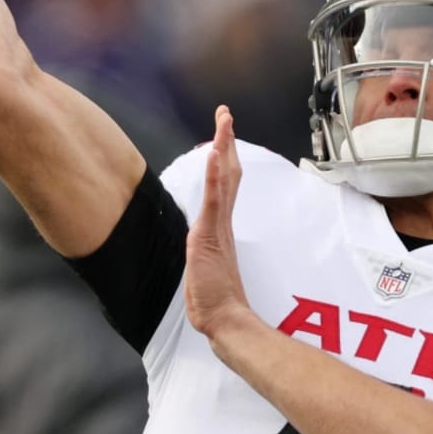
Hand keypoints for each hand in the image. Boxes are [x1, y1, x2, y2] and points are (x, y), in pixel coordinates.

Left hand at [185, 106, 250, 338]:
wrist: (225, 319)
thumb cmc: (215, 301)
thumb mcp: (206, 269)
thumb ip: (207, 256)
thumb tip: (204, 253)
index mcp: (221, 228)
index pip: (225, 185)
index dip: (224, 158)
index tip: (223, 136)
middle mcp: (222, 222)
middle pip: (228, 173)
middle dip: (226, 141)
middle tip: (226, 114)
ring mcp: (218, 227)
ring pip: (223, 179)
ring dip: (222, 147)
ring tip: (223, 121)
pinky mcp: (210, 235)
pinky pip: (214, 199)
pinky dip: (213, 174)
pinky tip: (213, 153)